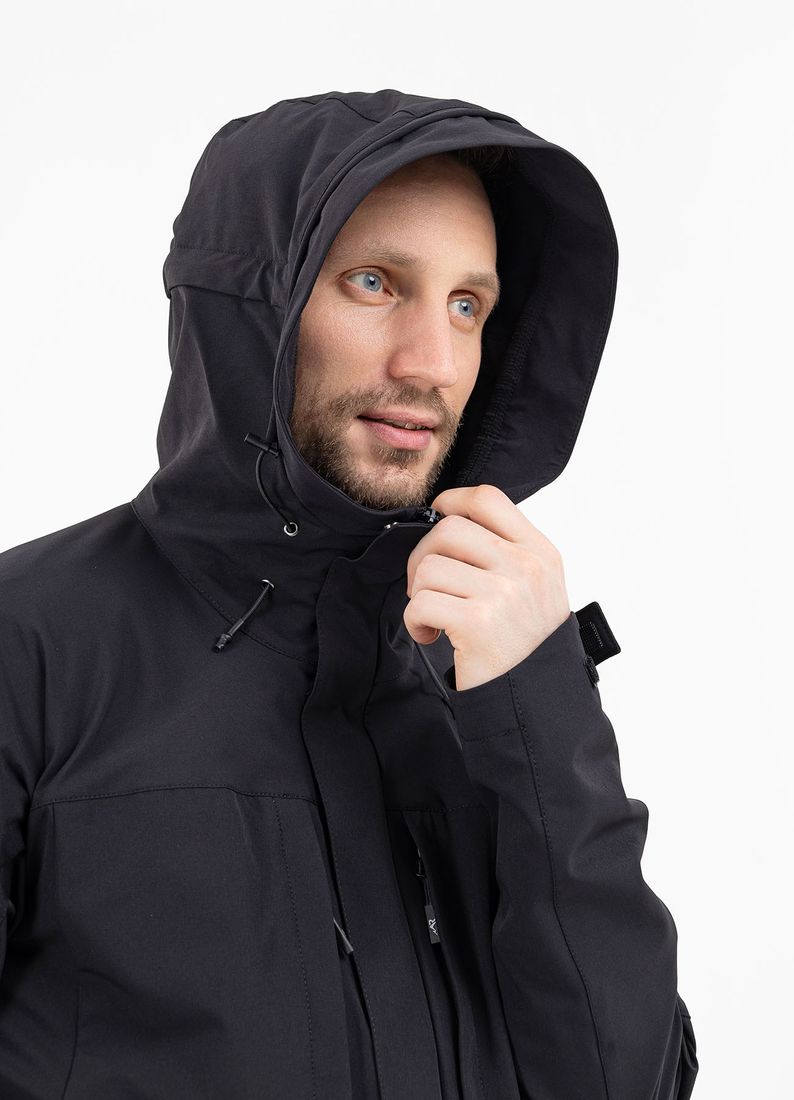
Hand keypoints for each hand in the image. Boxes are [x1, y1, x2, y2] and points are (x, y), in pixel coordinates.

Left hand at [404, 485, 570, 690]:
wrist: (535, 696)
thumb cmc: (526, 641)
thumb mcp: (536, 585)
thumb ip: (505, 549)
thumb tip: (449, 519)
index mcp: (540, 552)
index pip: (487, 498)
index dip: (452, 501)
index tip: (438, 517)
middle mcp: (525, 568)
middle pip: (449, 529)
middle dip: (423, 555)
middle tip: (426, 584)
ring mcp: (503, 594)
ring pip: (429, 567)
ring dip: (419, 594)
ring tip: (435, 615)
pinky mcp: (477, 623)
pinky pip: (420, 603)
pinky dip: (415, 621)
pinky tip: (431, 634)